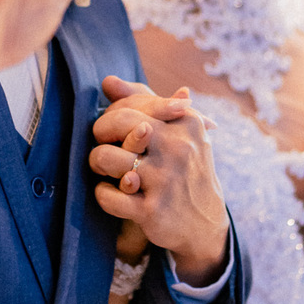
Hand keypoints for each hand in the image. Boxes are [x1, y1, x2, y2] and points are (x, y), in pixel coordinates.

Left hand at [89, 76, 228, 286]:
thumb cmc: (184, 169)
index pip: (133, 104)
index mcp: (186, 123)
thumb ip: (144, 102)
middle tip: (103, 144)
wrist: (205, 223)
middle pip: (119, 123)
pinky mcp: (152, 210)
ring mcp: (165, 179)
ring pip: (105, 157)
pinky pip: (107, 195)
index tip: (113, 128)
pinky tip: (111, 193)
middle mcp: (178, 148)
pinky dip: (102, 194)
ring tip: (105, 169)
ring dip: (97, 163)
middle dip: (100, 132)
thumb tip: (107, 80)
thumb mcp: (177, 132)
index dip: (113, 115)